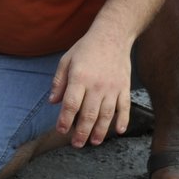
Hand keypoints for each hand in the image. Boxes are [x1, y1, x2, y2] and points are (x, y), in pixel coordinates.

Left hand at [50, 32, 133, 147]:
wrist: (113, 35)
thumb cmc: (87, 48)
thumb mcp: (67, 60)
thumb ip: (59, 82)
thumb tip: (53, 102)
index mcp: (80, 78)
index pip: (71, 104)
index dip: (65, 120)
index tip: (61, 130)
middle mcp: (97, 85)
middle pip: (89, 114)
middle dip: (81, 132)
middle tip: (76, 144)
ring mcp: (113, 87)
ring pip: (107, 115)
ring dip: (100, 131)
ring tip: (94, 142)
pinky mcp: (124, 87)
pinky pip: (125, 107)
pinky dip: (123, 120)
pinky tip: (119, 131)